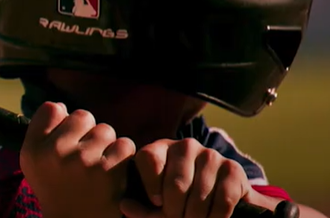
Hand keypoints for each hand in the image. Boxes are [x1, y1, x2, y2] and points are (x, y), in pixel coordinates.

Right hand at [20, 102, 136, 217]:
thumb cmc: (56, 187)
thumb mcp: (33, 161)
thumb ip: (40, 130)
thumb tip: (62, 106)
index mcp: (33, 149)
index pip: (52, 109)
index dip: (64, 122)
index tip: (65, 139)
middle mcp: (55, 152)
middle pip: (83, 116)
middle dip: (87, 132)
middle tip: (84, 155)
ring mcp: (83, 160)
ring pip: (106, 130)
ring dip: (106, 144)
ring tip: (98, 164)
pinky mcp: (109, 171)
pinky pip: (124, 145)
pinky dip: (122, 156)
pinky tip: (113, 170)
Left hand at [121, 138, 251, 217]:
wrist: (220, 197)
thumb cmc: (180, 199)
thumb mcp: (158, 201)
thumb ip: (141, 207)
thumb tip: (124, 206)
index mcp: (160, 149)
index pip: (150, 159)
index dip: (151, 185)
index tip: (156, 202)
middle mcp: (185, 146)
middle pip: (176, 184)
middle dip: (174, 211)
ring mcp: (210, 155)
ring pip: (198, 195)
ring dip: (195, 217)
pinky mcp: (233, 169)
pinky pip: (222, 200)